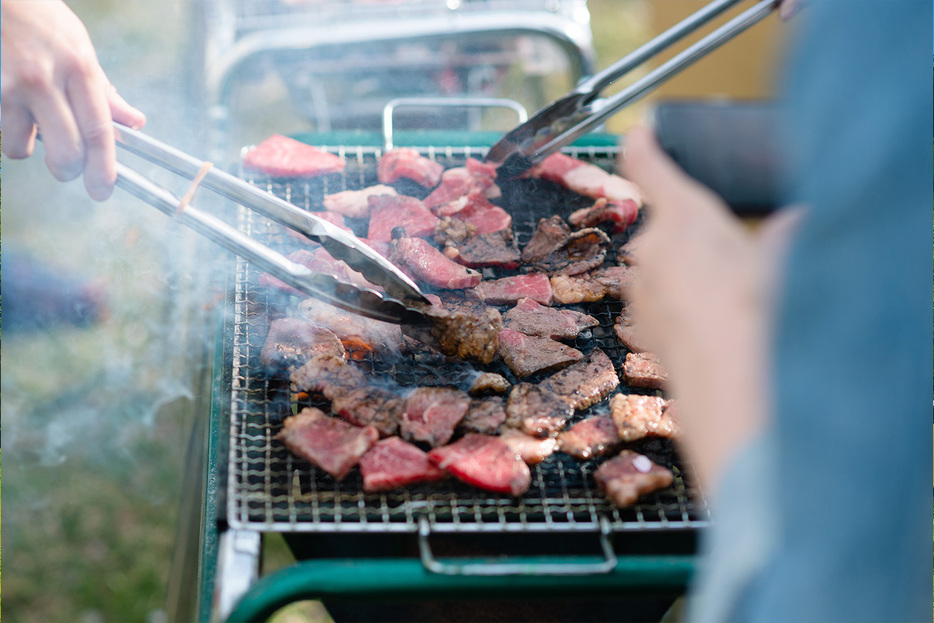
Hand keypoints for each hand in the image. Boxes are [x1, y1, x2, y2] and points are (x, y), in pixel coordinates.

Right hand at [1, 0, 145, 200]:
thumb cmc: (37, 19)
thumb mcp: (78, 45)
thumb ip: (103, 89)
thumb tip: (134, 122)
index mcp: (79, 67)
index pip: (98, 129)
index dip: (103, 167)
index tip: (103, 188)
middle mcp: (46, 78)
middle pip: (66, 148)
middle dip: (69, 170)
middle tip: (68, 170)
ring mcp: (11, 85)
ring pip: (23, 147)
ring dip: (29, 148)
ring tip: (31, 125)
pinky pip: (2, 132)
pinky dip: (10, 132)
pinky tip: (12, 110)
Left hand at [621, 126, 799, 494]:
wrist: (729, 395)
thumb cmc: (756, 319)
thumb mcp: (784, 265)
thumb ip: (786, 234)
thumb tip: (795, 220)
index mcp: (682, 216)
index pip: (647, 164)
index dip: (643, 143)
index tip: (643, 132)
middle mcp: (649, 248)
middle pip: (665, 221)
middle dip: (693, 228)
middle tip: (733, 248)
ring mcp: (639, 289)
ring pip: (662, 262)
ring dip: (687, 268)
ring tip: (731, 295)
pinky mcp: (640, 323)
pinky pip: (659, 297)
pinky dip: (680, 300)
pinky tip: (713, 323)